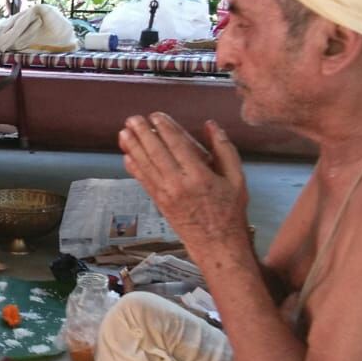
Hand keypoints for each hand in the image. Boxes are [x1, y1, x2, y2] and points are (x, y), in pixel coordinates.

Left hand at [118, 113, 248, 252]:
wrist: (217, 244)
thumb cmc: (230, 211)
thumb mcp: (237, 178)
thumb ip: (224, 149)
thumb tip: (211, 125)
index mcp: (199, 176)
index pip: (177, 145)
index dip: (164, 128)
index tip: (155, 116)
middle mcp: (179, 183)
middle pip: (156, 153)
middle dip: (142, 134)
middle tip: (133, 119)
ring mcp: (166, 194)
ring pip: (146, 166)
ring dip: (133, 148)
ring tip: (123, 132)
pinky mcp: (159, 203)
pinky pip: (143, 181)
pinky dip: (134, 168)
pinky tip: (127, 156)